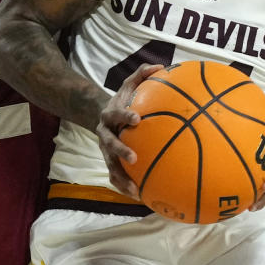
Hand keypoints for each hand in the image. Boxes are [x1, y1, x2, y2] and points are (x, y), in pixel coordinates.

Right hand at [96, 63, 163, 196]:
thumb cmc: (124, 100)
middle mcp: (105, 135)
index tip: (137, 118)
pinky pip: (116, 179)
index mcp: (109, 115)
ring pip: (111, 167)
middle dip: (120, 151)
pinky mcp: (110, 164)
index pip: (115, 114)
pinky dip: (126, 188)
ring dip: (122, 179)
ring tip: (136, 191)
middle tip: (134, 158)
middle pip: (109, 145)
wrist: (103, 117)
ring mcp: (105, 152)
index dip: (124, 116)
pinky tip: (142, 198)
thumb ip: (143, 74)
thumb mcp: (129, 85)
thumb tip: (161, 66)